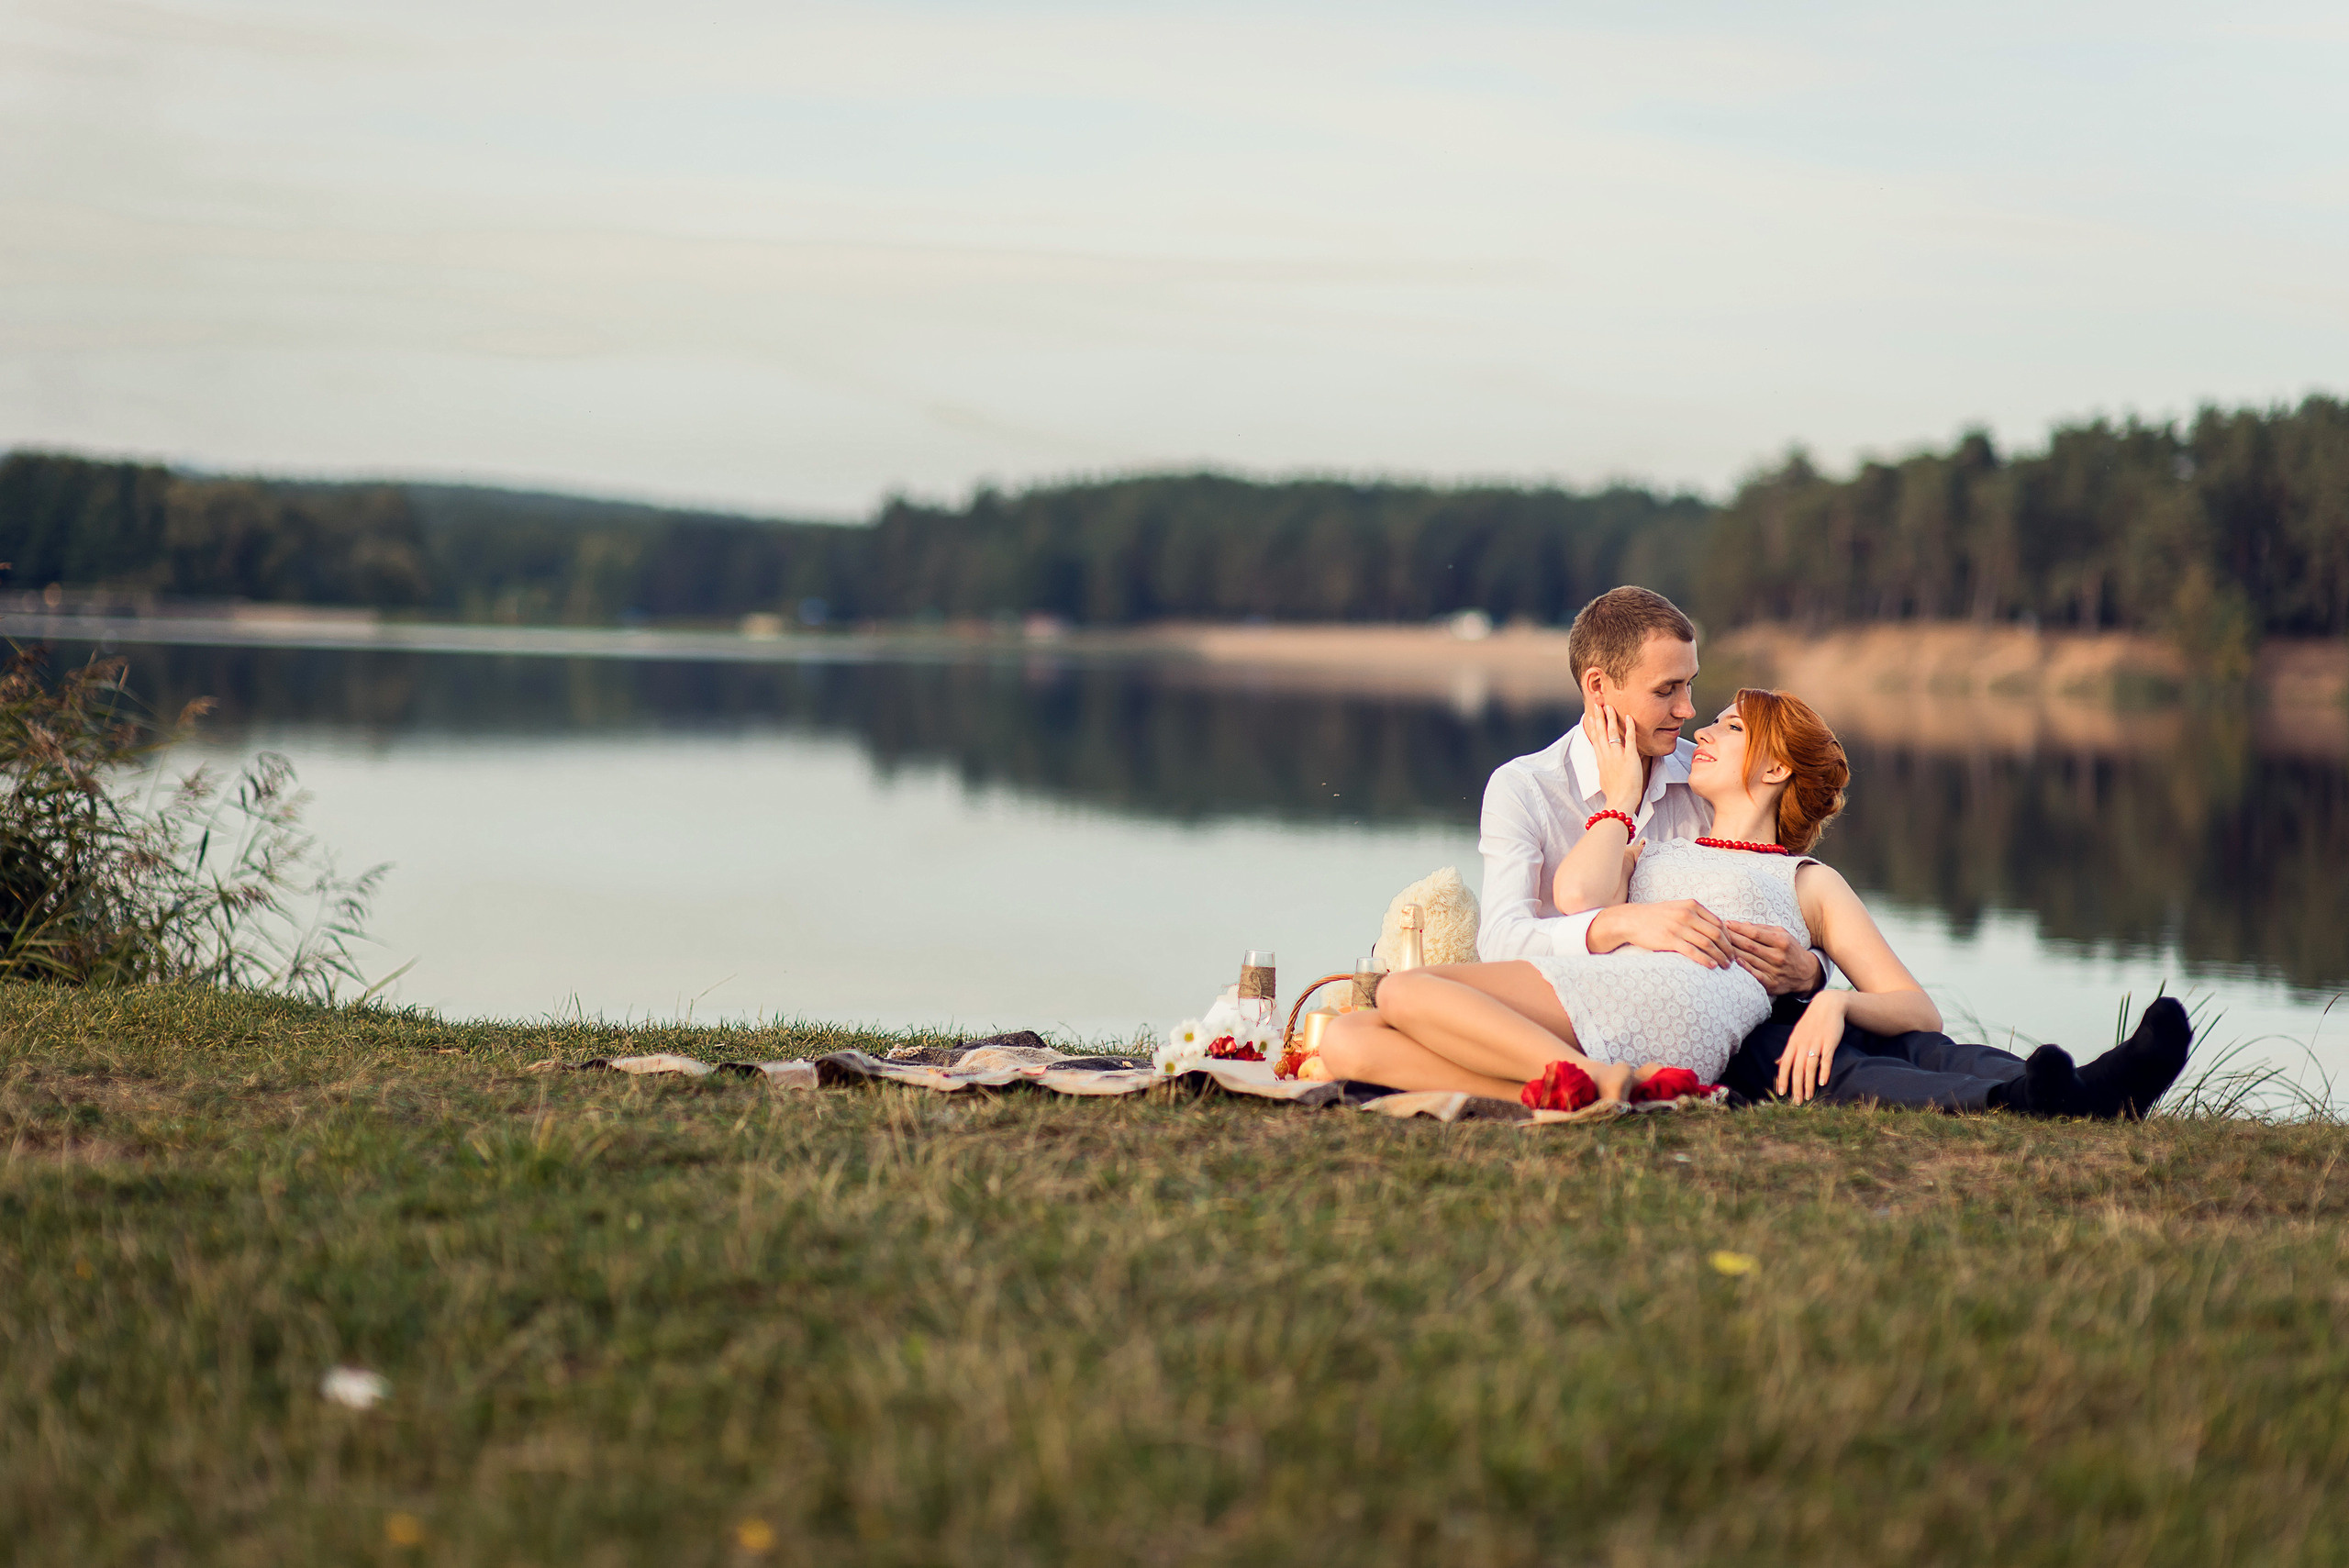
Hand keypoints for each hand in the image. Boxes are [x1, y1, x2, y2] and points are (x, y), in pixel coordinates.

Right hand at [1588, 899, 1733, 968]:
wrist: (1631, 920)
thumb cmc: (1656, 916)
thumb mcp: (1677, 908)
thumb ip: (1695, 915)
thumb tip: (1715, 928)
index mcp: (1692, 905)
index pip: (1719, 923)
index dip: (1729, 938)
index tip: (1732, 948)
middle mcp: (1687, 914)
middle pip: (1716, 934)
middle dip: (1728, 949)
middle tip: (1733, 960)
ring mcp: (1678, 927)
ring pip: (1707, 944)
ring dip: (1719, 956)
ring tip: (1725, 966)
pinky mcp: (1669, 939)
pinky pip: (1693, 951)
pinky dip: (1705, 960)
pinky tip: (1712, 966)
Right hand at [1589, 701, 1645, 813]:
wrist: (1620, 800)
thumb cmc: (1614, 794)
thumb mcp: (1604, 779)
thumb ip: (1605, 769)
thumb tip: (1604, 767)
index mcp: (1601, 760)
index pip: (1595, 739)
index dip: (1592, 726)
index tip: (1590, 716)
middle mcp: (1606, 755)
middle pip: (1600, 732)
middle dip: (1598, 716)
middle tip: (1597, 704)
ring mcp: (1617, 755)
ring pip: (1612, 732)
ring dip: (1610, 718)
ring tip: (1609, 706)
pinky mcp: (1629, 757)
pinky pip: (1630, 739)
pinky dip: (1629, 727)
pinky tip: (1629, 717)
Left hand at [1726, 922, 1823, 996]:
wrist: (1807, 973)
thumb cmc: (1791, 950)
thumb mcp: (1783, 935)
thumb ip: (1763, 929)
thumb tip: (1743, 925)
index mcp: (1781, 941)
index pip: (1754, 933)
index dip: (1738, 928)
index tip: (1726, 924)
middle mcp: (1778, 956)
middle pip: (1749, 946)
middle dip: (1732, 938)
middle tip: (1718, 933)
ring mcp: (1775, 970)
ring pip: (1749, 959)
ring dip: (1732, 952)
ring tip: (1719, 945)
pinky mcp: (1772, 983)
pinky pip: (1754, 975)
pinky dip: (1743, 968)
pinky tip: (1734, 962)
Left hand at [1775, 989, 1847, 1103]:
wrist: (1827, 1005)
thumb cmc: (1811, 1023)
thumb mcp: (1796, 1035)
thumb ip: (1788, 1051)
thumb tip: (1777, 1062)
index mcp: (1793, 1043)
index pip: (1785, 1064)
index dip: (1783, 1079)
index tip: (1781, 1093)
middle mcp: (1802, 1044)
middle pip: (1797, 1069)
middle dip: (1795, 1087)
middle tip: (1796, 1102)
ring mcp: (1816, 1043)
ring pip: (1810, 1067)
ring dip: (1808, 1084)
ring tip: (1808, 1096)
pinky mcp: (1829, 1042)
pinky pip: (1825, 1059)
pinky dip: (1823, 1071)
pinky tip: (1822, 1082)